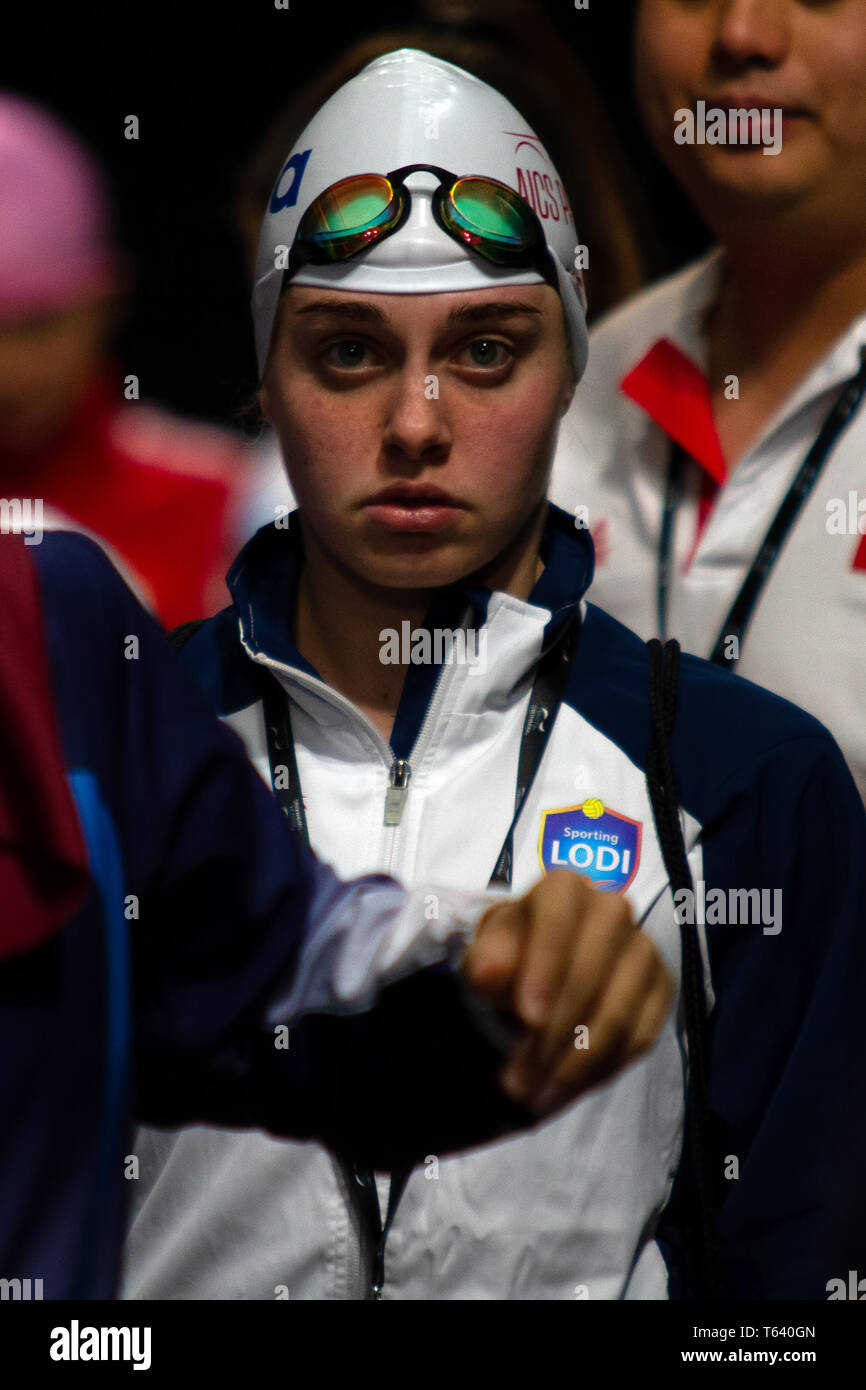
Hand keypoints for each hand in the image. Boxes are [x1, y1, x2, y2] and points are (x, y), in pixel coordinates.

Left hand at [461, 869, 674, 1117]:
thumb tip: (488, 975)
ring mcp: (643, 949)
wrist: (543, 971)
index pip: (558, 925)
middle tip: (518, 1080)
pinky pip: (641, 1037)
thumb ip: (486, 961)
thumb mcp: (488, 954)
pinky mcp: (662, 987)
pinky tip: (568, 1088)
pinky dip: (602, 1070)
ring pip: (617, 1015)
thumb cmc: (512, 956)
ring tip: (536, 1095)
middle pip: (589, 977)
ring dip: (574, 1065)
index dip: (544, 971)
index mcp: (563, 889)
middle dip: (551, 1035)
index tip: (527, 1017)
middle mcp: (613, 909)